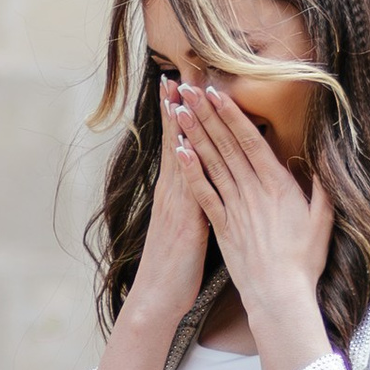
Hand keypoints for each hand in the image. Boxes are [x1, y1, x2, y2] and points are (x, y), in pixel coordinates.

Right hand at [72, 89, 212, 369]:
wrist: (160, 297)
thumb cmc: (178, 265)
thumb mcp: (191, 225)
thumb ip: (198, 199)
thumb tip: (210, 178)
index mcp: (179, 191)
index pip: (182, 142)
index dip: (183, 113)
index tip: (183, 81)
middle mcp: (174, 191)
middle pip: (178, 140)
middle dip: (178, 106)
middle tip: (177, 71)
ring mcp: (177, 204)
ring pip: (180, 156)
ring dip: (180, 124)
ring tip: (179, 93)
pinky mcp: (185, 221)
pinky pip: (187, 186)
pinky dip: (185, 163)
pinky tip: (185, 143)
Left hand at [172, 84, 332, 369]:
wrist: (280, 296)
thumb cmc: (305, 260)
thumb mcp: (324, 219)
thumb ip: (323, 186)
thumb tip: (325, 158)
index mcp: (278, 185)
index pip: (251, 140)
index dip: (232, 114)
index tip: (216, 92)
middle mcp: (252, 191)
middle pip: (226, 145)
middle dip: (206, 114)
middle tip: (188, 88)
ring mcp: (234, 208)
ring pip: (211, 163)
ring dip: (194, 134)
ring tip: (178, 110)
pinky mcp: (221, 226)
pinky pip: (203, 194)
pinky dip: (191, 172)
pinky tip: (179, 152)